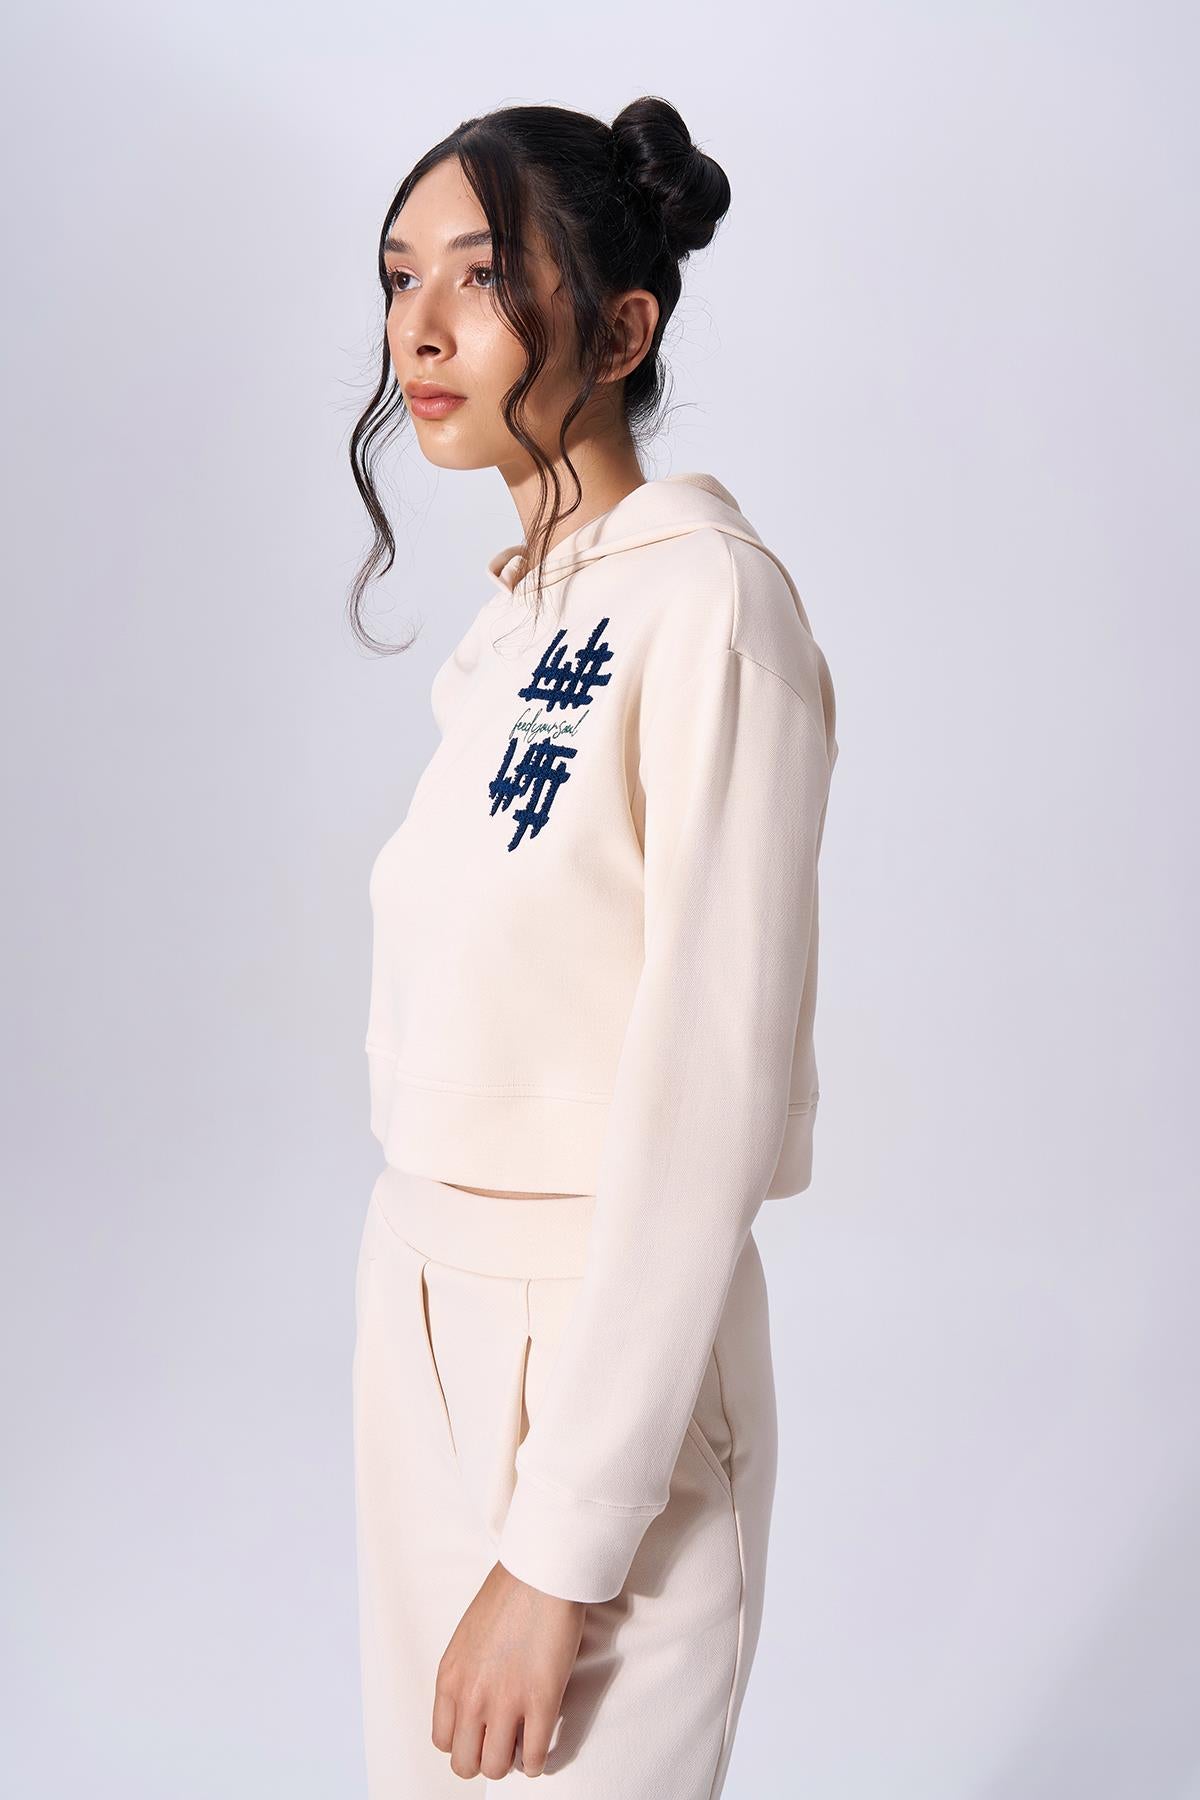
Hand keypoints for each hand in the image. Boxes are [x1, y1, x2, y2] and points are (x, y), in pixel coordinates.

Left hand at [432, 1560, 585, 1778]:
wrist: (540, 1571)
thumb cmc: (508, 1594)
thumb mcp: (467, 1637)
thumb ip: (465, 1674)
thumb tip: (476, 1705)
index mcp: (449, 1678)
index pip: (442, 1741)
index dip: (465, 1742)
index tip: (481, 1734)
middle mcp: (470, 1697)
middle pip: (465, 1763)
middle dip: (484, 1758)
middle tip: (501, 1744)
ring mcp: (505, 1702)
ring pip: (497, 1768)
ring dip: (511, 1762)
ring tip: (522, 1746)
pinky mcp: (541, 1700)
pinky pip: (534, 1756)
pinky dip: (538, 1762)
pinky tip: (541, 1752)